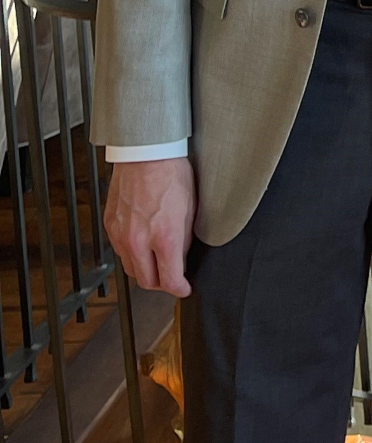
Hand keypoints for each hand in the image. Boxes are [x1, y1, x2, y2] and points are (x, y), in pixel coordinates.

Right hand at [104, 157, 195, 297]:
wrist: (145, 153)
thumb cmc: (172, 174)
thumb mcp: (190, 209)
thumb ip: (184, 240)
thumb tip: (181, 259)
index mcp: (164, 236)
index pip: (169, 280)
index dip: (180, 289)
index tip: (184, 288)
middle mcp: (139, 240)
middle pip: (146, 281)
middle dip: (161, 284)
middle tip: (172, 278)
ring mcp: (121, 234)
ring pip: (131, 269)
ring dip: (145, 270)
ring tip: (158, 261)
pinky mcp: (110, 226)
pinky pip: (120, 252)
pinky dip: (132, 254)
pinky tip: (143, 244)